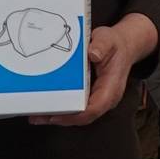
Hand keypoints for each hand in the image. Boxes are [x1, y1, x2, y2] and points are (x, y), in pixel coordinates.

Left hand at [32, 14, 158, 127]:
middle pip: (84, 117)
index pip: (94, 108)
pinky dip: (62, 110)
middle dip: (61, 119)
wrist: (123, 46)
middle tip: (37, 117)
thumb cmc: (114, 44)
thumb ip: (102, 45)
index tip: (55, 116)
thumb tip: (93, 54)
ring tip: (36, 115)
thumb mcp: (108, 39)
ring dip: (58, 117)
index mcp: (112, 87)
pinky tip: (45, 107)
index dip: (75, 115)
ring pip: (79, 115)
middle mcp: (106, 98)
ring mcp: (99, 99)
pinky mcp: (91, 97)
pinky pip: (77, 108)